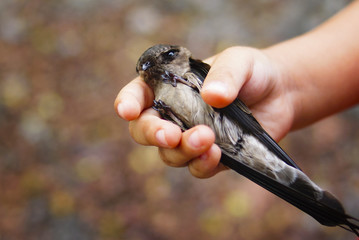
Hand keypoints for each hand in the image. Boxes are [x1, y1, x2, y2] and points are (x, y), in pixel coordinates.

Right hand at [114, 46, 294, 177]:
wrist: (280, 94)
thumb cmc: (252, 72)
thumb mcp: (240, 62)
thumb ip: (226, 74)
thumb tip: (212, 97)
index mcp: (170, 87)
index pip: (138, 95)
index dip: (127, 102)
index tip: (127, 111)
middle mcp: (174, 114)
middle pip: (145, 130)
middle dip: (152, 134)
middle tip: (171, 135)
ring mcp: (190, 138)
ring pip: (169, 154)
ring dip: (182, 151)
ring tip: (206, 138)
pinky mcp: (211, 157)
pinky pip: (196, 168)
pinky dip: (201, 164)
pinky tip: (216, 154)